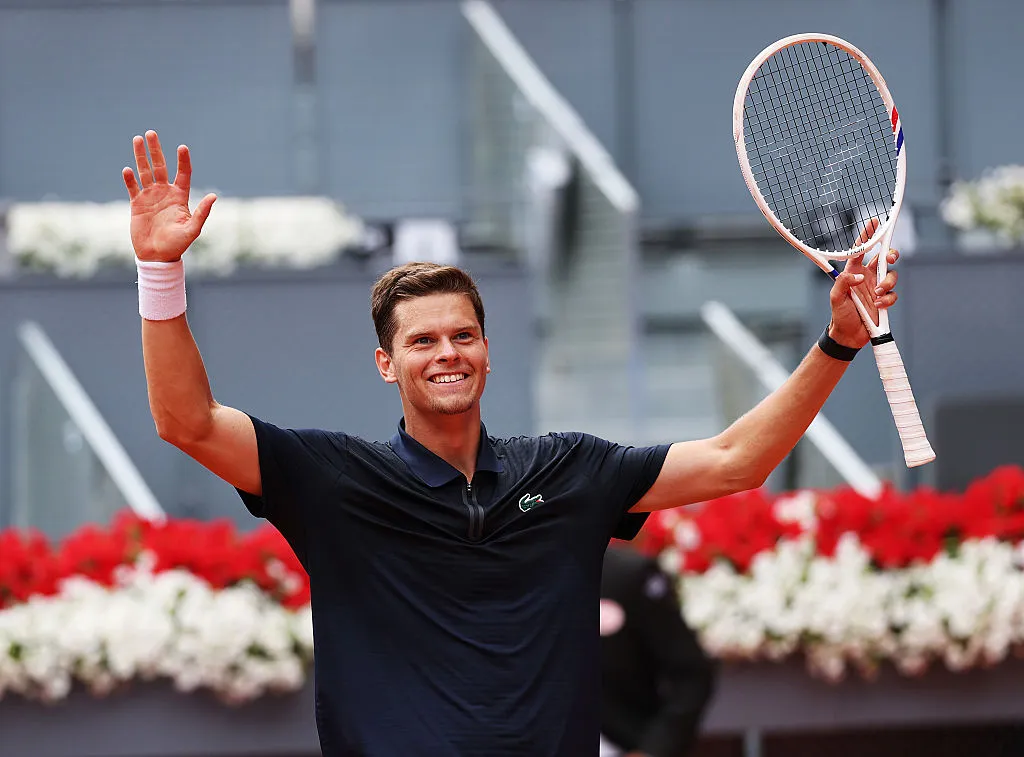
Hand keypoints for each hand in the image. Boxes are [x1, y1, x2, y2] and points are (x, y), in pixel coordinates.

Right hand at [122, 130, 216, 261]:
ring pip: (145, 172)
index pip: (183, 174)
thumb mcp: (193, 229)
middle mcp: (165, 193)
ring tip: (137, 139)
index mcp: (180, 197)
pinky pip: (132, 187)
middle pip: (160, 167)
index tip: (182, 147)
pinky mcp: (137, 204)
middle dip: (156, 150)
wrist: (157, 256)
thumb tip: (214, 196)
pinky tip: (128, 169)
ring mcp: (150, 197)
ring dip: (141, 157)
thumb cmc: (178, 245)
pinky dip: (129, 179)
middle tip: (151, 133)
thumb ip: (202, 212)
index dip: (183, 161)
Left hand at [827, 218, 899, 348]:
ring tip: (876, 294)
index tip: (873, 222)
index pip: (860, 250)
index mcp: (853, 272)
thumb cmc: (839, 314)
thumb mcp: (835, 297)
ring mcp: (877, 288)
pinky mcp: (884, 301)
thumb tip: (859, 276)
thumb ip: (843, 282)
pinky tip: (878, 306)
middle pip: (883, 259)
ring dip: (887, 283)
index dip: (867, 236)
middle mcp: (866, 277)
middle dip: (890, 255)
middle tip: (889, 258)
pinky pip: (893, 295)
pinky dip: (888, 299)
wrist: (848, 335)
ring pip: (891, 276)